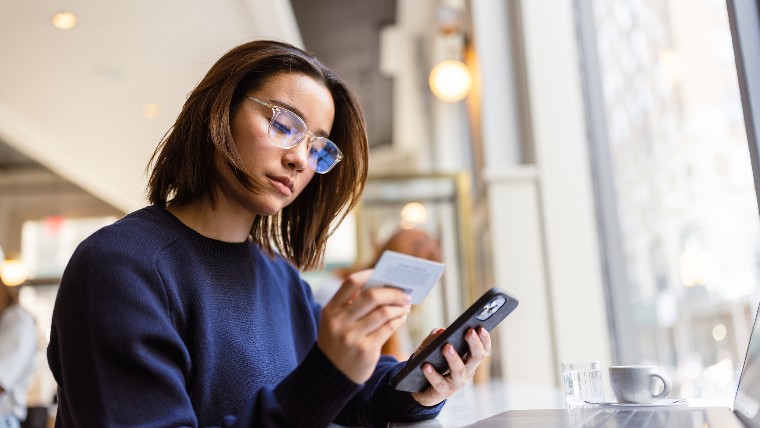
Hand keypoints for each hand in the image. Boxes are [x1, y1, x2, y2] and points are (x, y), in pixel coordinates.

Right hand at [317, 269, 411, 383]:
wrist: (331, 375)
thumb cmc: (338, 342)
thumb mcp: (334, 322)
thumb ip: (351, 305)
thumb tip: (383, 286)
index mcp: (330, 310)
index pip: (351, 283)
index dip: (369, 274)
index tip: (382, 273)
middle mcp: (339, 322)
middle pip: (372, 296)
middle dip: (392, 292)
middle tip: (404, 293)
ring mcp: (352, 337)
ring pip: (384, 312)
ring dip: (399, 307)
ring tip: (405, 305)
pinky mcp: (366, 350)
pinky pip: (388, 329)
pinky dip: (398, 320)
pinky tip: (401, 317)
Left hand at [410, 327, 490, 405]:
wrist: (419, 388)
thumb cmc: (429, 364)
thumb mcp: (428, 348)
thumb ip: (433, 339)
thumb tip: (440, 331)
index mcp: (467, 359)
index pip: (482, 349)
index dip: (484, 339)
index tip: (481, 328)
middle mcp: (466, 371)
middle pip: (476, 358)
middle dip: (474, 344)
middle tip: (469, 332)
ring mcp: (456, 383)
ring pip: (459, 371)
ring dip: (454, 358)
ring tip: (446, 346)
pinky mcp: (443, 391)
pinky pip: (440, 382)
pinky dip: (433, 374)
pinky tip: (426, 366)